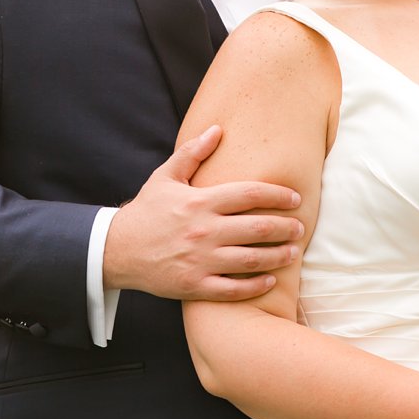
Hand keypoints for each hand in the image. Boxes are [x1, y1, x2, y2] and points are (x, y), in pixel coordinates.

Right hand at [103, 125, 303, 300]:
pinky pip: (234, 288)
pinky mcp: (196, 285)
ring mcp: (201, 260)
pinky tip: (271, 279)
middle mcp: (204, 230)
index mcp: (200, 201)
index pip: (250, 194)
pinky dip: (256, 285)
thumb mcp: (165, 177)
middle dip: (286, 226)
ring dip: (278, 255)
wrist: (117, 250)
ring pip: (252, 259)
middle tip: (301, 226)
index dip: (278, 194)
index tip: (295, 198)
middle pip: (258, 227)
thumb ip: (192, 153)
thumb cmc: (146, 212)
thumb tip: (217, 129)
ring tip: (293, 251)